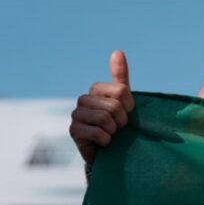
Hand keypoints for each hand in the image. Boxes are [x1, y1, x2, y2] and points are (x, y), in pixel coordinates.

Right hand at [70, 50, 134, 172]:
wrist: (108, 153)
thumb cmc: (117, 126)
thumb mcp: (123, 102)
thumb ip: (120, 78)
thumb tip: (117, 51)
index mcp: (96, 90)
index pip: (121, 91)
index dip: (130, 107)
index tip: (127, 115)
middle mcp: (83, 99)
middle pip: (114, 106)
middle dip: (122, 121)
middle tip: (118, 128)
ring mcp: (76, 114)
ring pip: (105, 118)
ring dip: (114, 131)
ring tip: (111, 135)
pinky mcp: (73, 131)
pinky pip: (97, 132)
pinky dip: (106, 140)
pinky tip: (104, 143)